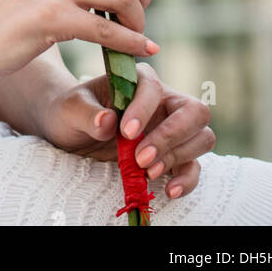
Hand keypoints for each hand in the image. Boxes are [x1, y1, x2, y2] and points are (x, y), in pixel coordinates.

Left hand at [39, 63, 215, 199]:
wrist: (70, 129)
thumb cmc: (71, 110)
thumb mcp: (70, 108)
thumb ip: (86, 112)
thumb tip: (106, 121)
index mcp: (138, 80)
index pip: (154, 88)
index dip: (145, 109)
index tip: (126, 133)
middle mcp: (162, 101)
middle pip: (194, 111)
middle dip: (171, 136)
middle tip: (142, 157)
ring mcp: (171, 128)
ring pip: (201, 137)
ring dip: (178, 156)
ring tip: (148, 172)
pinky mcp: (171, 155)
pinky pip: (194, 166)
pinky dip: (187, 179)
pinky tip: (169, 190)